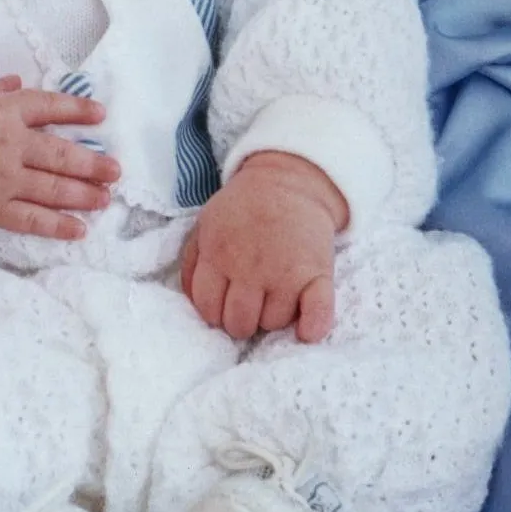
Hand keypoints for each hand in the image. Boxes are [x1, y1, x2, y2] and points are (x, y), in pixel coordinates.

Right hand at [0, 74, 119, 238]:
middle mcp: (12, 144)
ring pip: (53, 188)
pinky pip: (31, 220)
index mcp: (5, 111)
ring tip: (106, 199)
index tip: (101, 115)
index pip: (51, 107)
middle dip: (94, 163)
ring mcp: (4, 179)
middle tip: (117, 171)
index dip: (79, 110)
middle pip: (63, 154)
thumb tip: (18, 84)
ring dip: (84, 195)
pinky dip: (56, 226)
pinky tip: (78, 230)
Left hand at [180, 152, 347, 343]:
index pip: (208, 308)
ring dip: (273, 317)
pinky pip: (317, 313)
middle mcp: (250, 268)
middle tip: (250, 304)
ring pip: (273, 323)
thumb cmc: (244, 208)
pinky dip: (312, 327)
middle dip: (241, 321)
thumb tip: (193, 300)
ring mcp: (285, 272)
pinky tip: (305, 330)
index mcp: (218, 255)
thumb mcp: (205, 224)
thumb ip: (192, 261)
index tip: (225, 304)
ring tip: (275, 297)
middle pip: (239, 323)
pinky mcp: (317, 273)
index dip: (215, 312)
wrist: (289, 181)